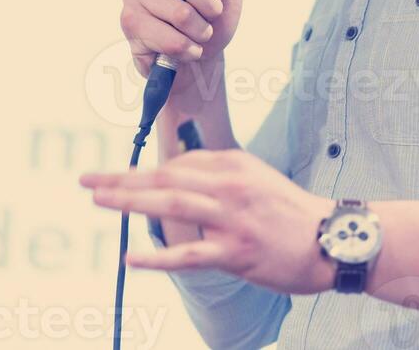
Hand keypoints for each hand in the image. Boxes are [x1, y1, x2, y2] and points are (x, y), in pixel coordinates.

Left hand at [79, 150, 335, 294]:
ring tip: (99, 200)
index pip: (179, 162)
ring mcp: (232, 218)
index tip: (117, 176)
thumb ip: (220, 175)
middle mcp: (230, 185)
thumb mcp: (256, 178)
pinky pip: (188, 253)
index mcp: (234, 164)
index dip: (144, 169)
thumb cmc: (290, 212)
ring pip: (172, 203)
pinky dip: (157, 255)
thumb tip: (181, 172)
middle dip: (124, 177)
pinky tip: (131, 255)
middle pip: (167, 176)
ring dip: (131, 200)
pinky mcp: (235, 252)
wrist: (330, 239)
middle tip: (89, 179)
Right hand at [120, 0, 247, 106]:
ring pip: (180, 13)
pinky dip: (190, 48)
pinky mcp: (130, 23)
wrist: (203, 50)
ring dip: (202, 30)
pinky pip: (170, 40)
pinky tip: (190, 48)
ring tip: (202, 33)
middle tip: (214, 14)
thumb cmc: (213, 7)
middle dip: (210, 5)